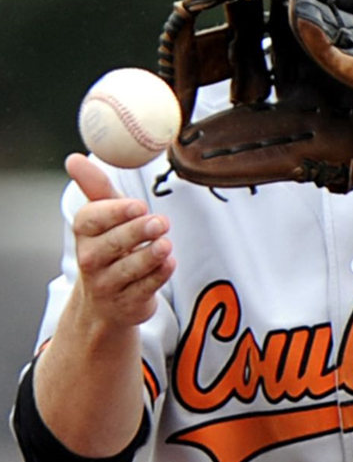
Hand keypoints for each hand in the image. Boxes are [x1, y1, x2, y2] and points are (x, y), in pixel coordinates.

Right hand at [66, 153, 175, 327]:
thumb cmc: (108, 246)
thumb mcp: (103, 215)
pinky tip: (169, 263)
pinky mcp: (128, 303)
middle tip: (160, 222)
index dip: (116, 212)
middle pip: (113, 244)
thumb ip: (95, 186)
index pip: (92, 219)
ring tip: (166, 244)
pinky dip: (158, 276)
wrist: (105, 301)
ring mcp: (108, 284)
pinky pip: (144, 288)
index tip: (138, 205)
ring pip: (129, 268)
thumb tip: (75, 158)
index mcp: (84, 232)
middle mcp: (91, 259)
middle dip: (138, 232)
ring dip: (150, 255)